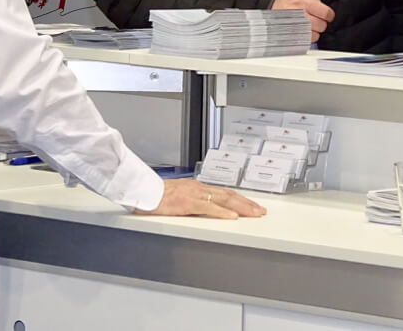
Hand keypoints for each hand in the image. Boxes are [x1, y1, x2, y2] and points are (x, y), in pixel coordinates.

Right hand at [133, 179, 266, 219]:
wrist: (142, 191)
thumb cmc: (156, 195)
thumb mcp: (178, 196)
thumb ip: (192, 201)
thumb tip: (203, 209)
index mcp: (197, 187)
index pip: (224, 193)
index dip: (240, 199)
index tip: (252, 206)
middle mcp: (199, 188)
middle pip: (228, 195)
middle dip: (247, 203)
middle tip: (260, 211)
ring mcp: (194, 194)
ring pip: (223, 199)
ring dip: (241, 207)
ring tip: (254, 213)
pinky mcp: (187, 202)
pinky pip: (208, 207)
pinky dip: (222, 211)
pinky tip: (232, 216)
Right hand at [271, 0, 334, 41]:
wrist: (269, 10)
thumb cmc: (286, 3)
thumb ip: (314, 0)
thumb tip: (326, 11)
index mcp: (302, 2)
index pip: (326, 13)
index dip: (328, 15)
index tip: (325, 16)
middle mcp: (298, 14)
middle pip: (322, 25)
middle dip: (320, 24)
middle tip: (314, 20)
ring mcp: (295, 26)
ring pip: (316, 35)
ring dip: (314, 32)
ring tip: (306, 26)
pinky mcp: (292, 36)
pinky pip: (308, 41)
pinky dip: (308, 38)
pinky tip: (302, 31)